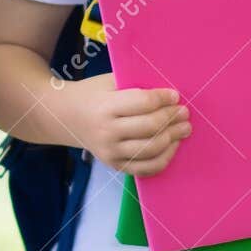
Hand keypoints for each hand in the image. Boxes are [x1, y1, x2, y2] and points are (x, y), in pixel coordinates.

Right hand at [63, 72, 188, 176]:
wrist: (66, 117)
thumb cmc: (93, 94)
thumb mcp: (109, 82)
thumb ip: (135, 85)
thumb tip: (168, 93)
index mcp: (106, 107)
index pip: (143, 103)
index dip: (163, 98)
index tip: (175, 96)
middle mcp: (107, 132)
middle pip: (150, 127)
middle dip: (172, 119)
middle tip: (185, 112)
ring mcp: (111, 153)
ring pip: (151, 149)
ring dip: (173, 138)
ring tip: (184, 129)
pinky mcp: (115, 166)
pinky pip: (146, 168)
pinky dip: (164, 159)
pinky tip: (173, 146)